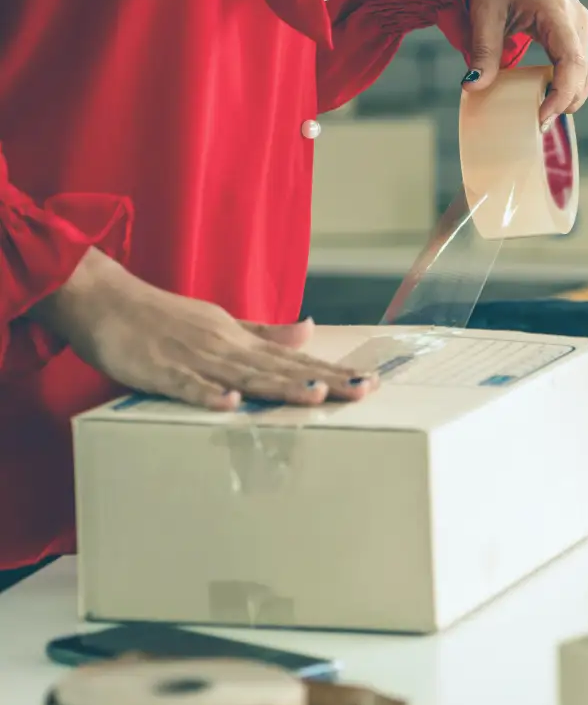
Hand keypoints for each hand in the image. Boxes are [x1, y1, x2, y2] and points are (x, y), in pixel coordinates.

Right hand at [31, 249, 377, 410]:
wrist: (102, 298)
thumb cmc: (162, 317)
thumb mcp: (222, 323)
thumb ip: (265, 334)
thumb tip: (309, 332)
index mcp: (241, 340)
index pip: (295, 360)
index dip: (331, 372)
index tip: (368, 382)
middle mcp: (226, 347)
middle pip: (281, 369)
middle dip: (323, 381)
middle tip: (363, 390)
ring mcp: (194, 358)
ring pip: (244, 376)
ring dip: (280, 387)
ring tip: (317, 397)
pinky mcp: (160, 370)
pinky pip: (187, 386)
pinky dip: (209, 396)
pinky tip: (232, 406)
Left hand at [462, 0, 587, 130]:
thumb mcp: (483, 11)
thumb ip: (483, 51)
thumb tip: (473, 88)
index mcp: (558, 13)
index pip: (572, 65)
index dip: (560, 97)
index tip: (540, 119)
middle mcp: (576, 19)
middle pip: (584, 75)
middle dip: (565, 103)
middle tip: (536, 126)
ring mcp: (578, 23)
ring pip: (583, 72)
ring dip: (566, 95)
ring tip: (538, 114)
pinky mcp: (571, 27)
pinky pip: (575, 63)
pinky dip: (563, 82)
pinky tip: (542, 95)